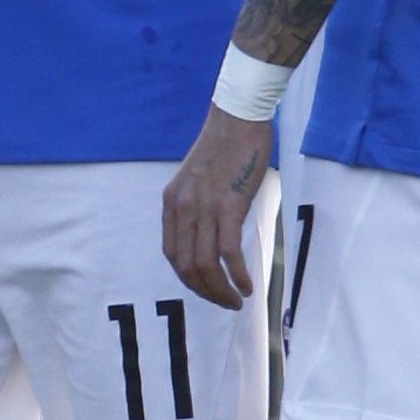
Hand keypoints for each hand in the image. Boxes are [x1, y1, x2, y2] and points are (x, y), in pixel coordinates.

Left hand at [163, 107, 274, 310]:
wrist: (237, 117)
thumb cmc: (224, 145)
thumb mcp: (197, 179)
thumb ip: (197, 205)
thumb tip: (211, 233)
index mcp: (172, 203)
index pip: (172, 255)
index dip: (189, 279)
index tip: (207, 288)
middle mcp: (183, 209)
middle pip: (187, 267)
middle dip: (206, 292)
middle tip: (225, 303)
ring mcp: (204, 208)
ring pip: (206, 266)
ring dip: (221, 291)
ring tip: (237, 301)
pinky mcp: (229, 206)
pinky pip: (228, 253)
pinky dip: (237, 275)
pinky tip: (247, 285)